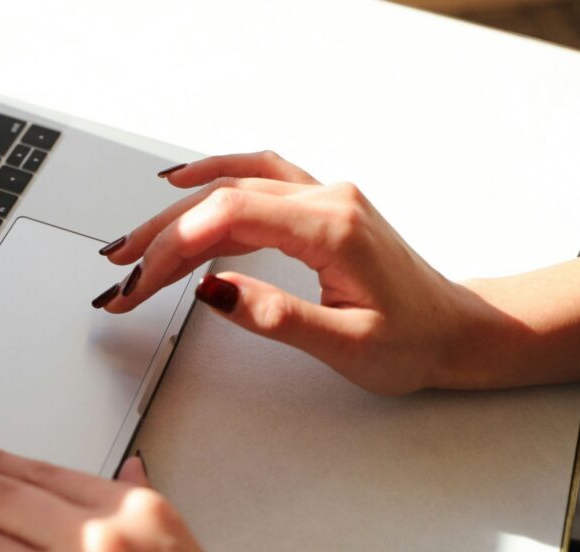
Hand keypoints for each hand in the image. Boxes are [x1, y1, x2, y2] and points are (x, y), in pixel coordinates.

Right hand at [93, 151, 579, 393]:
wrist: (458, 330)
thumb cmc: (415, 341)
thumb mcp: (347, 345)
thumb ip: (278, 316)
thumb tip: (214, 292)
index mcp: (331, 228)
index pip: (231, 216)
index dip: (176, 245)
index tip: (141, 281)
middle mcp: (326, 199)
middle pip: (223, 197)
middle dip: (162, 235)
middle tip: (120, 273)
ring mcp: (323, 198)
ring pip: (234, 187)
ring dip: (178, 212)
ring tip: (134, 246)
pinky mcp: (318, 208)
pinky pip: (256, 178)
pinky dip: (213, 183)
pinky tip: (184, 187)